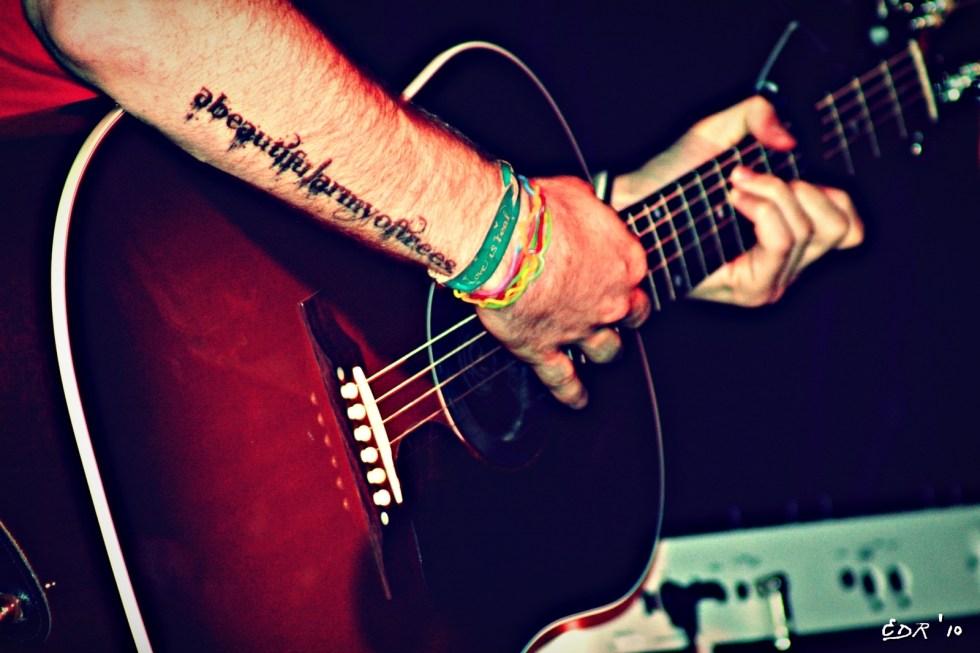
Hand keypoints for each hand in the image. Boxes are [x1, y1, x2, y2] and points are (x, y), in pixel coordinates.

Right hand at [475, 176, 649, 408]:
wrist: (503, 242)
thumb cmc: (536, 212)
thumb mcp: (575, 194)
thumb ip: (589, 213)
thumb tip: (585, 209)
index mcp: (624, 261)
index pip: (636, 275)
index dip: (623, 277)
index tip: (613, 275)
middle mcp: (611, 300)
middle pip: (629, 317)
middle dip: (622, 316)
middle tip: (610, 312)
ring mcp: (580, 329)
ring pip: (605, 351)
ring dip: (602, 351)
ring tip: (594, 352)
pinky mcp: (545, 350)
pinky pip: (565, 381)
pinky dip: (572, 394)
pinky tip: (577, 400)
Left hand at [614, 96, 863, 305]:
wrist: (631, 205)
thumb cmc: (669, 178)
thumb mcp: (718, 132)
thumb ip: (758, 115)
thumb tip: (788, 141)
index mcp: (790, 231)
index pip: (849, 227)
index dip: (830, 194)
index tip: (785, 174)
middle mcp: (787, 261)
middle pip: (839, 227)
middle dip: (801, 188)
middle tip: (751, 179)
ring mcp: (772, 278)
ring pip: (811, 231)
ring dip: (775, 195)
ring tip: (735, 187)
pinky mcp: (752, 288)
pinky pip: (784, 243)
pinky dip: (764, 210)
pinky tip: (734, 199)